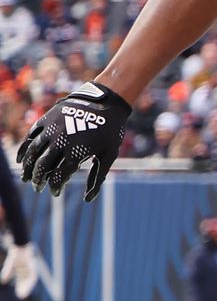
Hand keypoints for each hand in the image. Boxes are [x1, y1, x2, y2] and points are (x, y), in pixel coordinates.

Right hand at [17, 82, 130, 201]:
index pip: (59, 176)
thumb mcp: (109, 154)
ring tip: (26, 178)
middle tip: (37, 188)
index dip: (55, 187)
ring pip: (33, 153)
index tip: (55, 193)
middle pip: (43, 166)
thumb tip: (88, 199)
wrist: (105, 101)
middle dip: (38, 180)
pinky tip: (21, 160)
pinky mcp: (46, 120)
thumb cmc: (110, 131)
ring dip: (27, 167)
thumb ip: (98, 176)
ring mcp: (51, 130)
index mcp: (76, 153)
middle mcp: (60, 142)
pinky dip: (24, 149)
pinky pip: (30, 137)